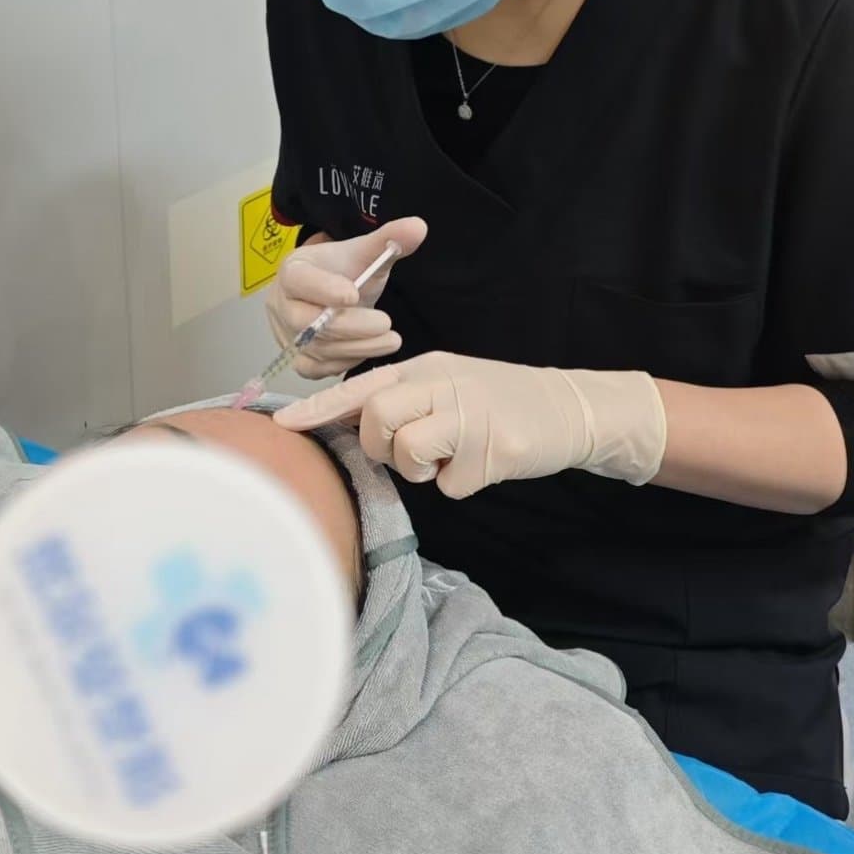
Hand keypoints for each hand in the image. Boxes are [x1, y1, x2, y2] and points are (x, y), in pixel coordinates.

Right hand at [265, 218, 427, 378]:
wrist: (333, 295)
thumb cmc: (345, 273)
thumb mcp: (366, 253)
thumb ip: (389, 240)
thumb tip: (419, 226)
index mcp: (293, 270)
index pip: (298, 280)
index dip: (323, 289)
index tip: (353, 294)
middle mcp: (281, 304)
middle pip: (306, 322)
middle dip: (350, 326)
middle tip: (386, 323)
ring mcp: (286, 335)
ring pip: (316, 349)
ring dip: (357, 347)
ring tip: (391, 340)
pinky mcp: (297, 358)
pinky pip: (317, 368)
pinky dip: (345, 362)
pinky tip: (368, 350)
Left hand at [274, 351, 666, 497]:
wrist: (571, 408)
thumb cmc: (499, 400)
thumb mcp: (447, 384)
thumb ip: (405, 398)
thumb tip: (350, 421)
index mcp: (427, 366)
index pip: (362, 386)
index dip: (320, 409)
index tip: (282, 424)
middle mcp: (444, 383)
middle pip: (377, 419)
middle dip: (380, 447)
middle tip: (408, 453)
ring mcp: (471, 415)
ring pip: (408, 451)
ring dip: (420, 470)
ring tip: (448, 458)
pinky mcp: (496, 450)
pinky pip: (449, 486)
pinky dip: (460, 485)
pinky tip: (483, 465)